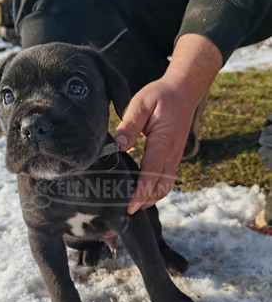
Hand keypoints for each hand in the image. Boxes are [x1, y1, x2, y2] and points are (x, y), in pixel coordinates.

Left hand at [114, 34, 222, 213]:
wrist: (184, 92)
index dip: (141, 192)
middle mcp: (172, 154)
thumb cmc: (161, 96)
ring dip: (150, 198)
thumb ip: (129, 125)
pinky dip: (154, 190)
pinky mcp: (173, 157)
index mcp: (164, 142)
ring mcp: (175, 157)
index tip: (129, 206)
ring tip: (132, 205)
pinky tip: (140, 191)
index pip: (152, 173)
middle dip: (145, 201)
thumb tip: (119, 144)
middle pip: (161, 187)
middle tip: (126, 210)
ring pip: (165, 186)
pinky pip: (165, 179)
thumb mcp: (141, 103)